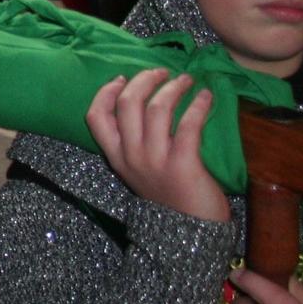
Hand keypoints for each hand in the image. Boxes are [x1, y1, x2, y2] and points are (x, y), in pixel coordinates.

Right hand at [86, 70, 228, 221]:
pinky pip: (189, 124)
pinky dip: (198, 105)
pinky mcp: (183, 164)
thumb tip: (145, 104)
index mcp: (116, 157)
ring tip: (187, 81)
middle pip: (128, 103)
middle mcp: (131, 156)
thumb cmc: (168, 196)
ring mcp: (155, 160)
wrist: (190, 232)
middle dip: (145, 80)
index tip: (122, 78)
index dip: (106, 91)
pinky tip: (206, 97)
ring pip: (157, 108)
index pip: (96, 116)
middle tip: (162, 72)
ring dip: (174, 87)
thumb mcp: (138, 170)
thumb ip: (133, 143)